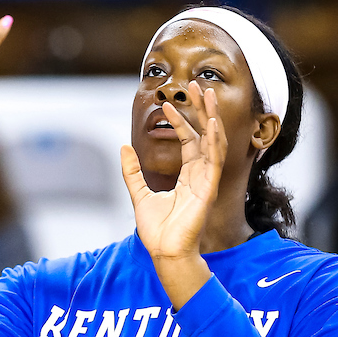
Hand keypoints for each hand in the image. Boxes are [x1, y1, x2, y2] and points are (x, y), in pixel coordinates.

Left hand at [120, 82, 223, 307]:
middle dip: (202, 110)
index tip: (169, 105)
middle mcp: (199, 175)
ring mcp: (206, 181)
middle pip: (205, 135)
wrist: (164, 251)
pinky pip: (214, 161)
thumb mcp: (138, 193)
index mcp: (187, 175)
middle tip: (198, 85)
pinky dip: (214, 141)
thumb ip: (132, 171)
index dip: (181, 121)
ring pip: (213, 142)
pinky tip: (212, 123)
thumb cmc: (156, 229)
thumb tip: (123, 147)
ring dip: (211, 117)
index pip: (188, 140)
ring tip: (207, 94)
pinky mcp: (208, 190)